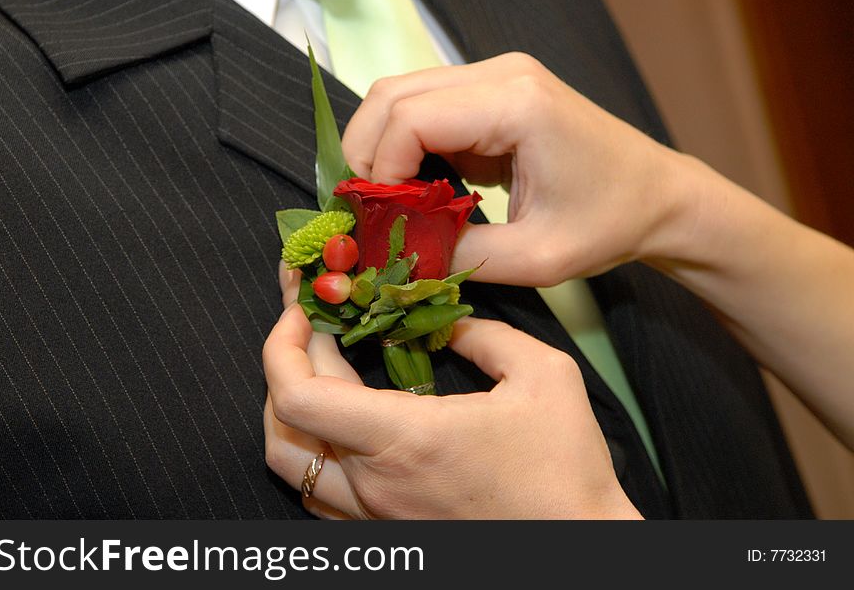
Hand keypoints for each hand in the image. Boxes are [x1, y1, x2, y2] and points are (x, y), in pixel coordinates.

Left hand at [263, 268, 641, 518]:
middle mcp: (374, 486)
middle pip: (284, 427)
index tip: (300, 312)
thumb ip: (488, 336)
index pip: (298, 397)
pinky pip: (321, 496)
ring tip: (322, 370)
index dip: (281, 346)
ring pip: (292, 468)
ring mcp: (375, 518)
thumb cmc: (565, 469)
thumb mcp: (544, 375)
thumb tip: (448, 322)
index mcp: (404, 440)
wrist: (579, 548)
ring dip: (292, 412)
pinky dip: (315, 451)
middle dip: (290, 363)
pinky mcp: (386, 535)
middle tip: (319, 326)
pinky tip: (343, 425)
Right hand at [342, 52, 695, 285]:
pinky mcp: (491, 90)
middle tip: (370, 212)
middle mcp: (500, 72)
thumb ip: (460, 256)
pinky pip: (424, 106)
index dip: (379, 170)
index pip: (411, 117)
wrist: (657, 195)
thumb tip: (397, 254)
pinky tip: (416, 187)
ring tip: (391, 203)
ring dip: (381, 147)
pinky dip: (405, 145)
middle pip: (392, 94)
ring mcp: (495, 74)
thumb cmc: (610, 224)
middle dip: (365, 154)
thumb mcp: (535, 259)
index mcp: (517, 103)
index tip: (383, 220)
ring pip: (400, 95)